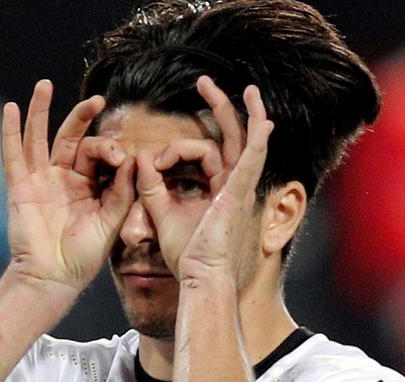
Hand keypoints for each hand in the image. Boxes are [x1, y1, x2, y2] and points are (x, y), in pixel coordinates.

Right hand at [3, 80, 135, 293]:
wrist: (55, 278)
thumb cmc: (84, 256)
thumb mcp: (112, 219)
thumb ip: (122, 189)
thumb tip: (132, 156)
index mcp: (88, 185)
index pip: (97, 153)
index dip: (110, 149)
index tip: (121, 159)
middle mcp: (63, 178)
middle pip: (71, 138)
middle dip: (83, 117)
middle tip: (97, 99)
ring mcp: (40, 180)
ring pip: (40, 138)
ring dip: (41, 111)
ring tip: (44, 84)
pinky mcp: (21, 188)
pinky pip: (14, 155)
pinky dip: (11, 132)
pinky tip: (10, 109)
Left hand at [136, 77, 273, 285]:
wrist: (200, 277)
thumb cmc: (186, 255)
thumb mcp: (162, 212)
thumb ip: (152, 185)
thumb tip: (141, 158)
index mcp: (219, 190)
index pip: (205, 153)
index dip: (176, 150)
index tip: (154, 161)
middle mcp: (234, 186)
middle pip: (231, 138)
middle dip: (221, 107)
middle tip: (205, 82)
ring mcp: (241, 189)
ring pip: (244, 142)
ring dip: (245, 113)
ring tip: (246, 87)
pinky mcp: (239, 194)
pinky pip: (252, 161)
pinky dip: (258, 140)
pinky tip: (263, 121)